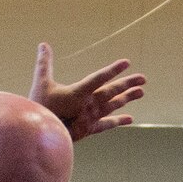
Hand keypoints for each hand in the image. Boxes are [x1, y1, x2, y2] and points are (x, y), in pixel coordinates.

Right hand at [29, 44, 146, 141]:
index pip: (99, 78)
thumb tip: (43, 44)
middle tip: (143, 78)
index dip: (113, 69)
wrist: (40, 137)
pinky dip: (118, 121)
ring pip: (113, 106)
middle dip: (127, 84)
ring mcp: (90, 118)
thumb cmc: (39, 109)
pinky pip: (106, 125)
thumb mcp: (40, 83)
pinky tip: (130, 119)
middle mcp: (88, 105)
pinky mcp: (88, 130)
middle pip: (111, 92)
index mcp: (78, 93)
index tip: (127, 63)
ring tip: (141, 92)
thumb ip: (44, 64)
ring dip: (126, 98)